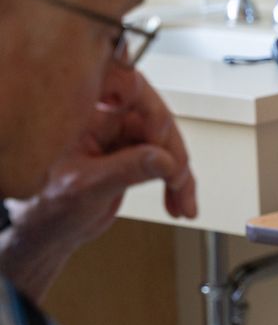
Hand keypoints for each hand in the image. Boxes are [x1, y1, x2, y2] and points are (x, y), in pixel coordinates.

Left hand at [1, 70, 196, 300]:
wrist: (49, 233)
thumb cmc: (47, 210)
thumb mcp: (86, 188)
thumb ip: (126, 169)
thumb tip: (164, 158)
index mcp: (84, 116)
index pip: (128, 91)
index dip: (153, 111)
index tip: (163, 141)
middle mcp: (104, 122)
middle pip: (156, 120)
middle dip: (173, 153)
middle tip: (177, 180)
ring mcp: (120, 138)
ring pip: (166, 144)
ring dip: (180, 174)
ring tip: (182, 200)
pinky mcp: (132, 156)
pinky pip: (165, 161)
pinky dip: (176, 182)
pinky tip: (178, 199)